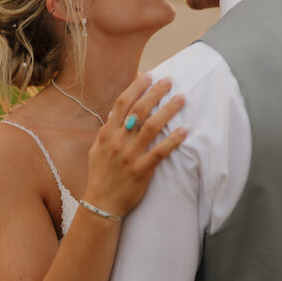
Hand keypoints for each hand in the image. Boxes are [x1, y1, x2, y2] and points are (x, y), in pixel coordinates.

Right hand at [83, 75, 186, 217]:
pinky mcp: (141, 170)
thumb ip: (107, 130)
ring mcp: (129, 155)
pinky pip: (160, 151)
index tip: (150, 76)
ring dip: (168, 110)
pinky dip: (173, 140)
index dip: (137, 87)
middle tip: (170, 81)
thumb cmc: (100, 176)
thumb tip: (117, 111)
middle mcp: (117, 141)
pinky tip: (184, 130)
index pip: (122, 103)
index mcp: (107, 133)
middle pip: (139, 110)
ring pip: (151, 127)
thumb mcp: (96, 149)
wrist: (101, 204)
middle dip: (155, 93)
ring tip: (181, 99)